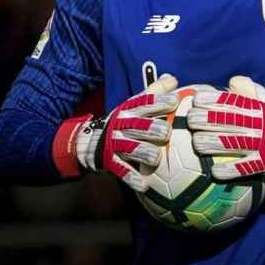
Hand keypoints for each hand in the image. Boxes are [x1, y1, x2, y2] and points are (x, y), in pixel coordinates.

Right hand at [54, 74, 178, 191]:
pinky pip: (121, 170)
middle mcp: (121, 125)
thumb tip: (173, 78)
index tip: (174, 100)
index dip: (159, 101)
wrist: (90, 141)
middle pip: (137, 125)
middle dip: (151, 128)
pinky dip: (132, 178)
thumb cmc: (124, 121)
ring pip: (130, 148)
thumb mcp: (134, 104)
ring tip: (155, 158)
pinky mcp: (110, 161)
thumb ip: (154, 91)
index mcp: (130, 110)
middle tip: (165, 131)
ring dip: (143, 153)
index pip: (144, 102)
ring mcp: (115, 144)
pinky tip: (143, 185)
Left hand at [187, 76, 264, 179]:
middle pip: (228, 121)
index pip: (233, 101)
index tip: (195, 99)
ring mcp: (264, 144)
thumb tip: (231, 81)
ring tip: (196, 143)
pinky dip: (230, 170)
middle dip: (206, 119)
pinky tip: (215, 172)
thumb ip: (252, 91)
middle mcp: (261, 124)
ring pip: (233, 143)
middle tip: (190, 120)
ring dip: (212, 143)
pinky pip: (245, 168)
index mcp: (260, 108)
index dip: (213, 99)